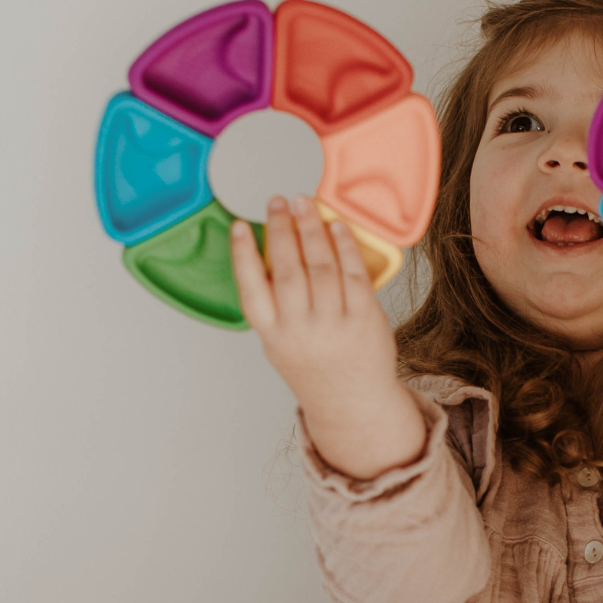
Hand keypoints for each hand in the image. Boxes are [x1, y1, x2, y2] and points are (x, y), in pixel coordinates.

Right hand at [230, 194, 400, 417]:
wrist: (351, 400)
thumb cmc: (314, 365)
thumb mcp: (280, 343)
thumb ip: (275, 305)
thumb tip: (273, 251)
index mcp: (273, 335)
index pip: (251, 289)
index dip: (242, 254)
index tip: (238, 225)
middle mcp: (301, 329)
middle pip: (288, 269)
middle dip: (281, 229)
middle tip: (278, 202)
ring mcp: (334, 324)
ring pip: (320, 266)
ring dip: (311, 230)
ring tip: (304, 205)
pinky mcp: (364, 317)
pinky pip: (353, 273)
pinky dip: (344, 246)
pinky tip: (336, 227)